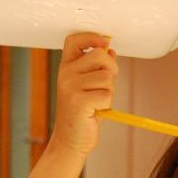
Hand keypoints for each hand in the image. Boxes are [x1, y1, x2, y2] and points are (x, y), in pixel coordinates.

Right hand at [51, 32, 117, 157]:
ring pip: (107, 78)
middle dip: (112, 70)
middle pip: (100, 56)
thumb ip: (98, 69)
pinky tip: (95, 112)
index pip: (74, 40)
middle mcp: (66, 74)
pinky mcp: (79, 101)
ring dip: (109, 92)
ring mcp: (70, 87)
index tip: (105, 43)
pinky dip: (107, 105)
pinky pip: (107, 95)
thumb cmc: (83, 114)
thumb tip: (110, 50)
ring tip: (97, 103)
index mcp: (66, 67)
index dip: (92, 37)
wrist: (71, 140)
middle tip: (105, 87)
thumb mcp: (90, 87)